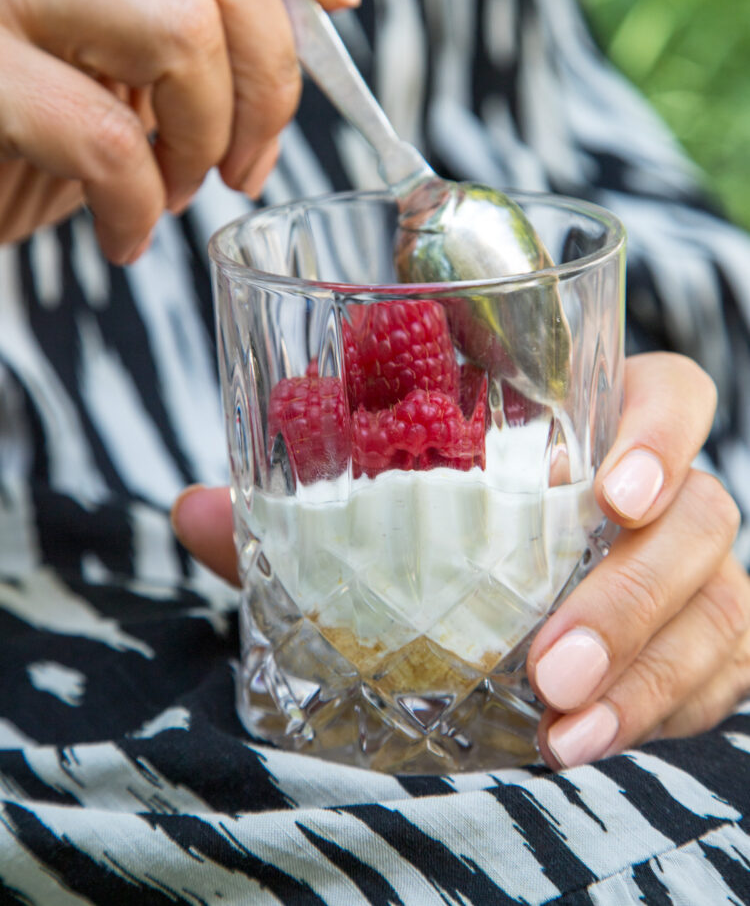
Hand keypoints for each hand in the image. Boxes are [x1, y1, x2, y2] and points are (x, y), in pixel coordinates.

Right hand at [0, 0, 359, 261]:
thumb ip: (193, 42)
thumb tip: (290, 70)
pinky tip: (123, 234)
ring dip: (207, 140)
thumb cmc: (23, 139)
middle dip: (271, 84)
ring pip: (183, 27)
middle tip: (247, 163)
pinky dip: (137, 209)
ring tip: (173, 194)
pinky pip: (106, 138)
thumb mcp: (115, 69)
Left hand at [172, 352, 749, 766]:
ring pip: (719, 603)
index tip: (606, 492)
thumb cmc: (455, 534)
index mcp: (601, 425)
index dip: (657, 431)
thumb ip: (300, 515)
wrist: (530, 604)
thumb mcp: (384, 521)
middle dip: (632, 592)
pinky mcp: (708, 643)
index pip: (669, 394)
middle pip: (701, 513)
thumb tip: (192, 507)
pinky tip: (589, 743)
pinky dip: (664, 711)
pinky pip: (721, 675)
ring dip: (646, 671)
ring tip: (561, 728)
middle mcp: (667, 493)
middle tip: (549, 661)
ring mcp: (699, 571)